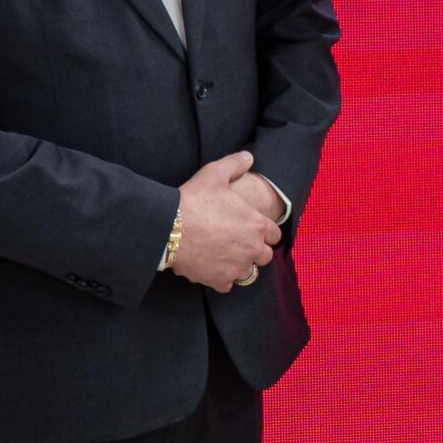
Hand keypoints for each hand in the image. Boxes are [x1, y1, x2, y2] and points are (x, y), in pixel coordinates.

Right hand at [171, 151, 280, 291]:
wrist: (167, 227)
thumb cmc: (193, 199)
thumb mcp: (215, 173)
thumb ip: (235, 164)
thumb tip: (248, 157)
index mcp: (257, 224)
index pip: (275, 234)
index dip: (264, 231)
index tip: (253, 229)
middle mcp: (252, 249)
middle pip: (265, 256)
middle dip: (255, 250)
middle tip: (239, 243)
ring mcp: (236, 267)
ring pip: (248, 273)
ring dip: (240, 266)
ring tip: (226, 256)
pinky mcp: (219, 280)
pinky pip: (228, 285)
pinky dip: (222, 278)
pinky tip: (212, 267)